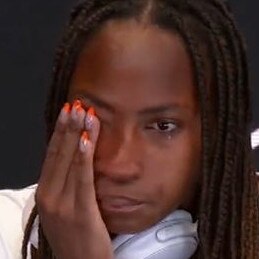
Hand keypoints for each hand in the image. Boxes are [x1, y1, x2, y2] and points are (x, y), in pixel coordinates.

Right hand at [35, 100, 112, 258]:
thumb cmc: (75, 236)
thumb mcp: (64, 208)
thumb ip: (66, 185)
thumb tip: (74, 160)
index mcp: (45, 193)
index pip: (52, 156)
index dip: (59, 132)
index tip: (68, 113)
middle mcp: (49, 196)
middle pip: (58, 154)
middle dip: (68, 127)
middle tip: (76, 105)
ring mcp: (62, 204)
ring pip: (69, 161)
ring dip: (76, 134)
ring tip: (84, 113)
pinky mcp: (80, 212)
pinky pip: (82, 179)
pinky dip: (82, 157)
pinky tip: (86, 139)